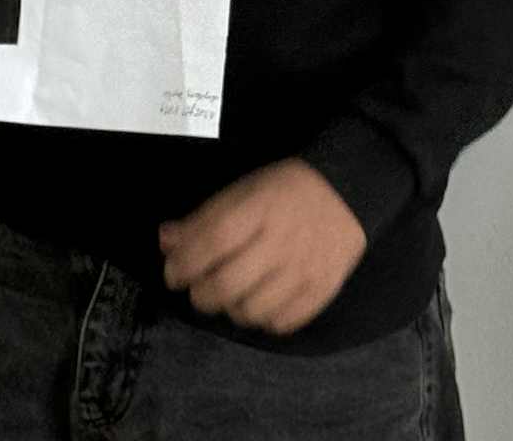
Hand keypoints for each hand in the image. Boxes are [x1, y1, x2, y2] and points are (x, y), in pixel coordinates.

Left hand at [158, 158, 367, 335]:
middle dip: (201, 294)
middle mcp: (281, 240)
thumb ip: (204, 217)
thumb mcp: (243, 189)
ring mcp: (303, 269)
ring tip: (229, 297)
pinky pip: (282, 323)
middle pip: (227, 284)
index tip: (173, 273)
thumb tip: (166, 241)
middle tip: (198, 290)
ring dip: (230, 309)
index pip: (212, 242)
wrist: (347, 189)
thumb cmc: (285, 189)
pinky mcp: (322, 290)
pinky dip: (263, 320)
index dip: (184, 263)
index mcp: (258, 207)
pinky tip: (259, 303)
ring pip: (251, 311)